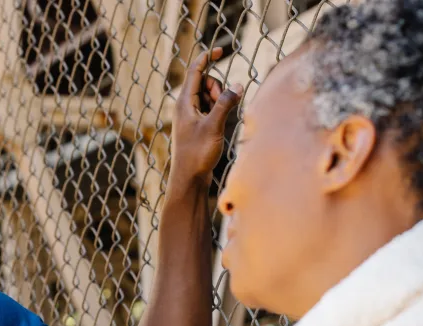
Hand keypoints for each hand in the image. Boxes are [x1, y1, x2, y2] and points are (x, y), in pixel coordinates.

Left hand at [171, 47, 242, 182]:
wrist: (190, 179)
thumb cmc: (197, 154)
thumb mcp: (214, 126)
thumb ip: (226, 103)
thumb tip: (238, 85)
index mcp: (184, 103)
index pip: (195, 71)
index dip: (207, 58)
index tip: (221, 50)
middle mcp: (186, 107)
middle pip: (204, 82)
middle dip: (218, 87)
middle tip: (222, 105)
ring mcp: (192, 116)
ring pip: (209, 96)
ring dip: (220, 100)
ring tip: (222, 118)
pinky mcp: (198, 126)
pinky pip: (211, 108)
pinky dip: (219, 110)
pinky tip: (223, 124)